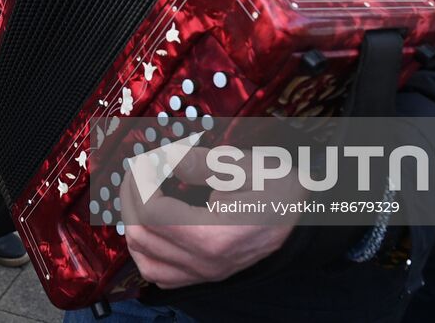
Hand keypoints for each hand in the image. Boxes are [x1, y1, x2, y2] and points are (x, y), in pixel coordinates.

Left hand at [120, 147, 300, 288]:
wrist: (304, 217)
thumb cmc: (279, 189)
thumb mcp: (246, 166)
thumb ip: (201, 164)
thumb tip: (166, 159)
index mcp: (214, 236)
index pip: (153, 213)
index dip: (140, 181)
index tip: (145, 158)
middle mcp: (206, 263)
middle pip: (143, 236)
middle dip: (130, 198)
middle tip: (137, 170)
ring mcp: (205, 273)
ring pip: (145, 261)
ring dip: (132, 226)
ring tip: (138, 196)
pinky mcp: (206, 276)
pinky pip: (161, 275)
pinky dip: (147, 252)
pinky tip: (150, 227)